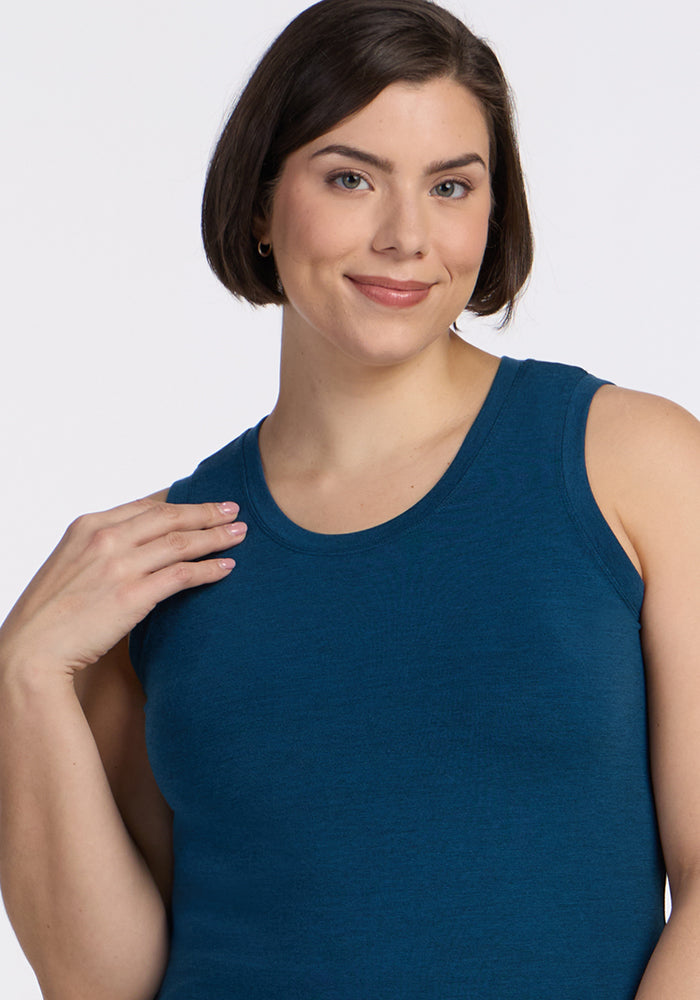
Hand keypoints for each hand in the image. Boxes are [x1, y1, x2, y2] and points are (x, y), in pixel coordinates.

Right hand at [0, 496, 245, 680]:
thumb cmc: (49, 614)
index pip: (145, 506)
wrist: (31, 650)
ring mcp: (119, 566)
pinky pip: (182, 575)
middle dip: (206, 512)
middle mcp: (105, 539)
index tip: (203, 503)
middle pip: (169, 517)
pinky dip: (209, 569)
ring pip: (181, 542)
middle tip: (234, 510)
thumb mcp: (70, 565)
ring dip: (216, 536)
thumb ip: (101, 551)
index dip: (180, 503)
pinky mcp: (132, 596)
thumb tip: (136, 549)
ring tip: (240, 534)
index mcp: (87, 526)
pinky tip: (227, 567)